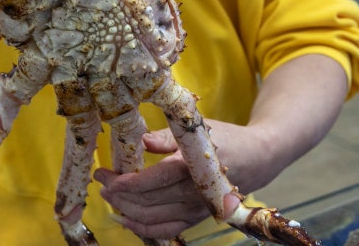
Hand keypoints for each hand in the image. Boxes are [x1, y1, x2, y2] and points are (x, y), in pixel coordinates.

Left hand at [93, 120, 267, 238]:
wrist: (256, 159)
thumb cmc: (224, 138)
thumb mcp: (198, 128)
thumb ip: (167, 136)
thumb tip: (140, 141)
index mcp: (193, 166)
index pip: (151, 180)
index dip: (124, 181)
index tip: (105, 173)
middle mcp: (194, 193)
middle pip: (148, 201)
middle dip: (118, 194)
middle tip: (102, 181)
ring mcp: (196, 209)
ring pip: (153, 218)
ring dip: (126, 210)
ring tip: (109, 197)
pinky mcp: (196, 218)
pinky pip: (166, 230)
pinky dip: (143, 228)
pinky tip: (127, 219)